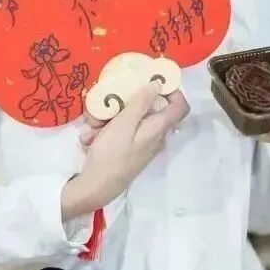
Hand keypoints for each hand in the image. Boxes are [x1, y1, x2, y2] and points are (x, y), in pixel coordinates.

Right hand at [62, 83, 189, 219]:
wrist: (95, 188)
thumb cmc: (111, 155)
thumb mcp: (123, 124)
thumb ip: (141, 103)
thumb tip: (158, 84)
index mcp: (158, 129)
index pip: (180, 107)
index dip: (173, 91)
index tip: (153, 80)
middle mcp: (153, 136)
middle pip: (145, 111)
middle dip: (122, 105)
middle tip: (104, 106)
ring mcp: (140, 145)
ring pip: (127, 121)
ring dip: (107, 120)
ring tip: (91, 127)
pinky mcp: (127, 151)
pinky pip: (118, 134)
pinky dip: (104, 133)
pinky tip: (89, 139)